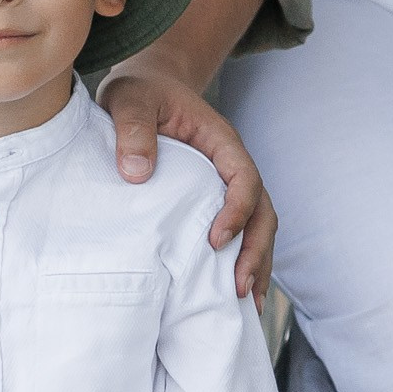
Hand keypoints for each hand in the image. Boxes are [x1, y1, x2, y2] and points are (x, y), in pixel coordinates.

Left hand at [97, 68, 276, 298]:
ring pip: (258, 226)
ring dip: (257, 263)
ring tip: (246, 305)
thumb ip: (132, 129)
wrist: (149, 86)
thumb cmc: (140, 92)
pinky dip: (242, 262)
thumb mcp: (129, 100)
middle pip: (263, 210)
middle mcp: (232, 166)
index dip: (237, 211)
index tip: (215, 241)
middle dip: (256, 250)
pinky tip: (231, 295)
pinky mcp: (215, 201)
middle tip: (240, 289)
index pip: (244, 178)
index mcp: (221, 141)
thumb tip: (137, 173)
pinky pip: (240, 232)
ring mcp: (227, 186)